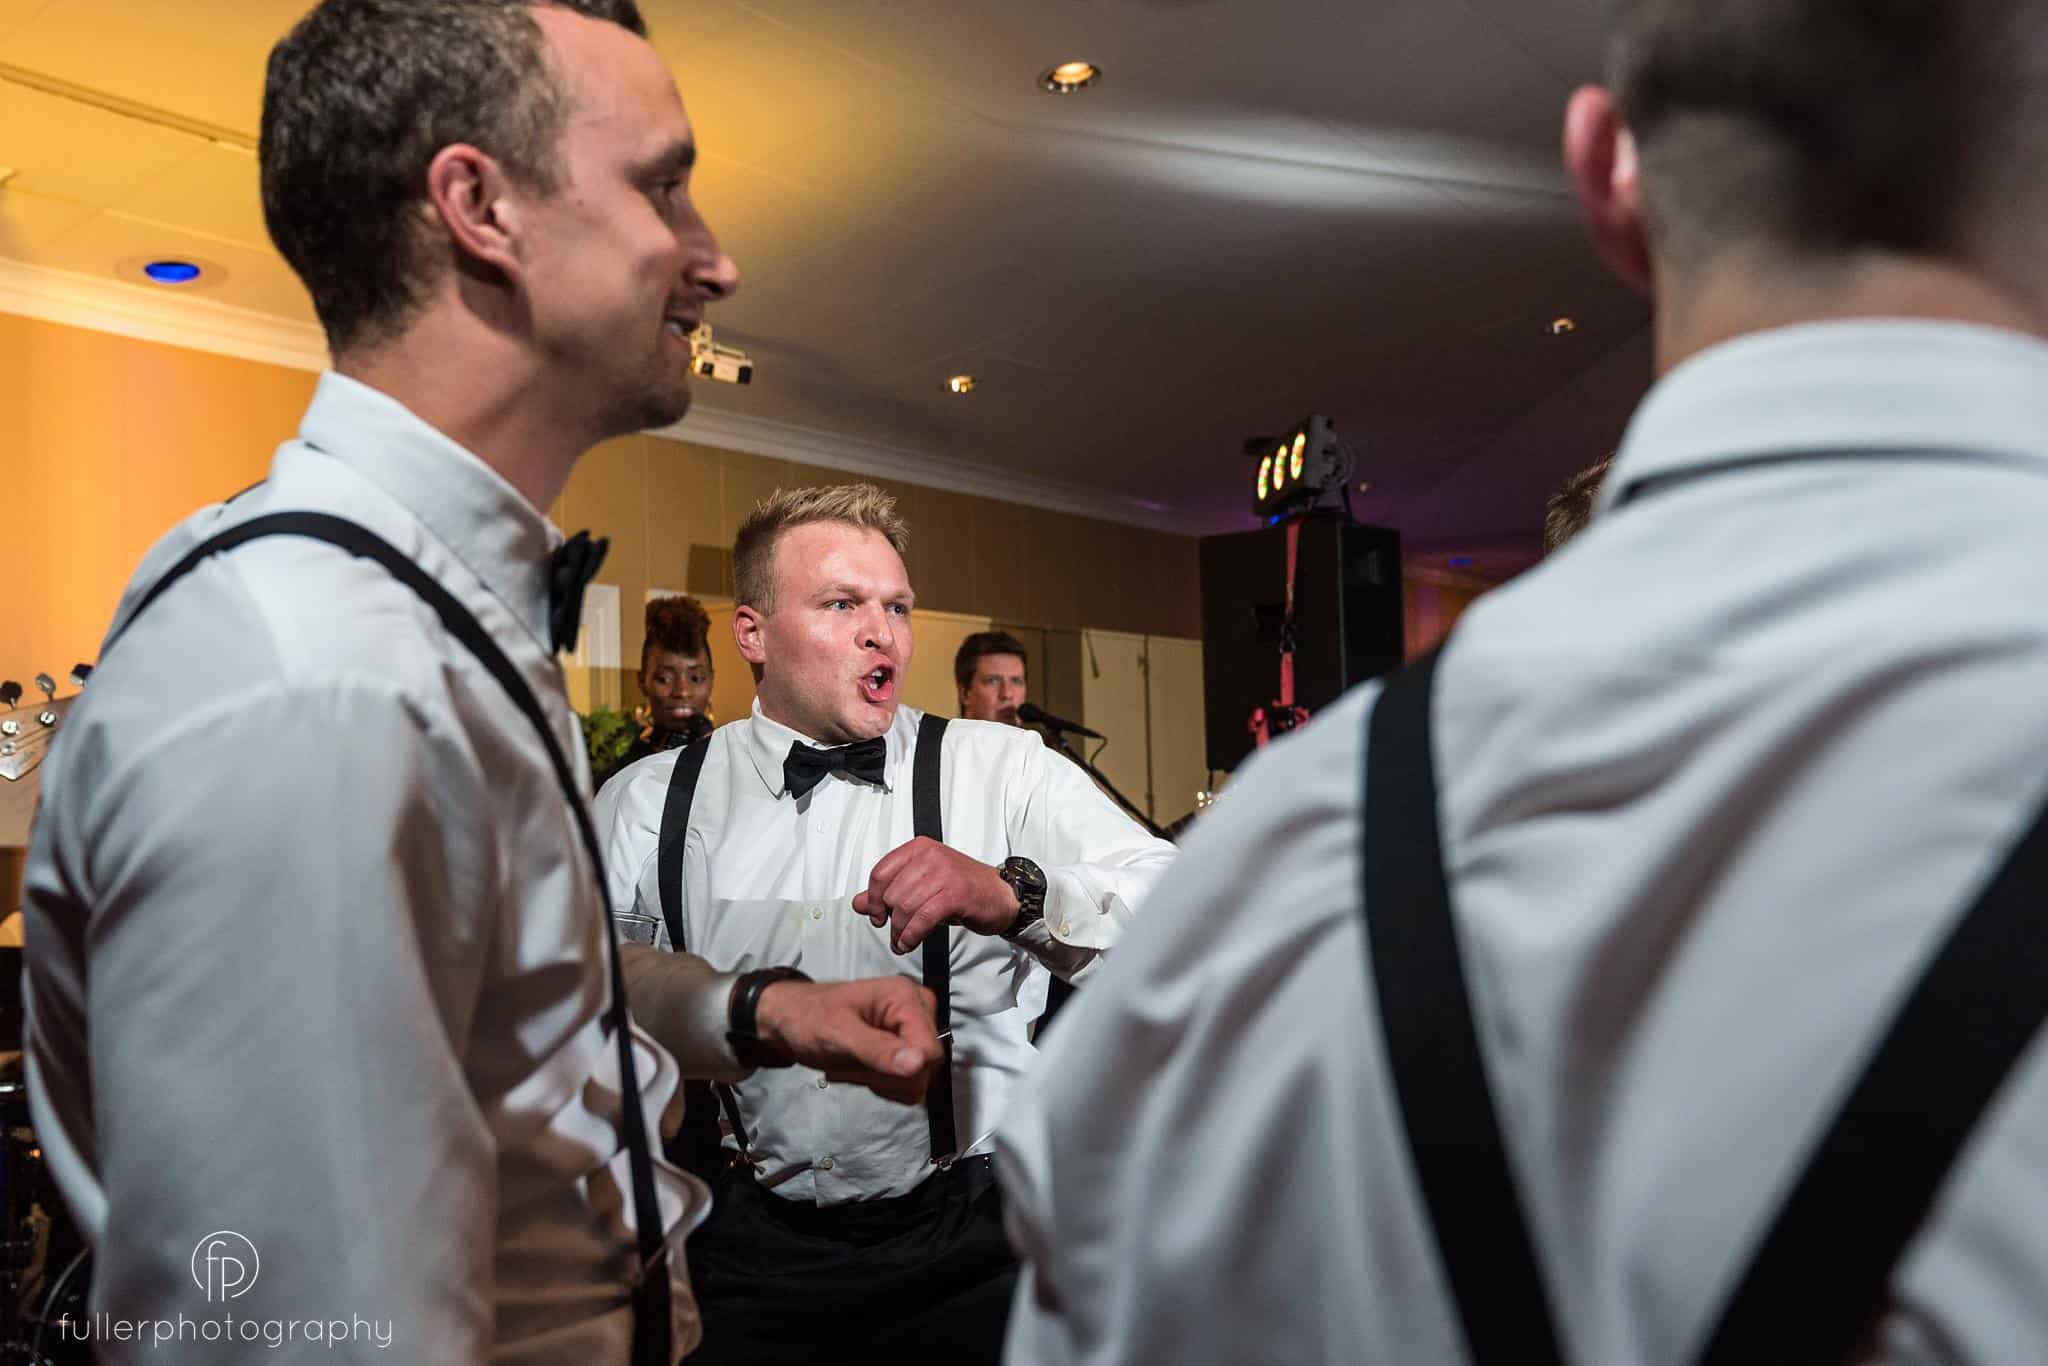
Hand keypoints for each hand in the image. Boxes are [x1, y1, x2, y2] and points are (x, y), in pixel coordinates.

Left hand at [753, 976, 942, 1104]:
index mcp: (907, 998)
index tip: (864, 1062)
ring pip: (915, 1080)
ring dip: (879, 1080)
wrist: (792, 1021)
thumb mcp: (838, 1033)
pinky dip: (880, 1082)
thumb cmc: (810, 1018)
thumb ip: (879, 1049)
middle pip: (924, 1069)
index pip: (931, 1052)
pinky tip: (860, 1066)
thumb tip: (919, 1063)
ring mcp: (913, 1031)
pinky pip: (907, 1083)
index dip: (902, 1069)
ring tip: (852, 1062)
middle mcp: (918, 1011)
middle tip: (852, 1061)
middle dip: (885, 1075)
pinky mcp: (906, 1048)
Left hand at [852, 836, 1020, 952]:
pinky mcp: (955, 893)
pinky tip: (910, 943)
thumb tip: (858, 903)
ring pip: (906, 907)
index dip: (873, 899)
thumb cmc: (961, 890)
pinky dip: (912, 935)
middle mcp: (930, 856)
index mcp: (918, 849)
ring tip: (902, 942)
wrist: (1000, 896)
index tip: (876, 916)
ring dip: (899, 931)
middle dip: (889, 920)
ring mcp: (944, 873)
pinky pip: (923, 918)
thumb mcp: (921, 886)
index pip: (880, 872)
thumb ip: (889, 892)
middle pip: (892, 893)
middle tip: (893, 934)